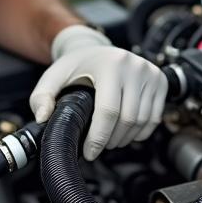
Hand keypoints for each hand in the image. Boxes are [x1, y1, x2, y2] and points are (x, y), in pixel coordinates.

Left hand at [29, 25, 166, 160]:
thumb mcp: (54, 77)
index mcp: (110, 64)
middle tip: (98, 147)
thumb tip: (42, 117)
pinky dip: (140, 132)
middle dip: (111, 140)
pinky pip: (154, 118)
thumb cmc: (76, 66)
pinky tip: (125, 132)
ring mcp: (150, 73)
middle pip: (127, 119)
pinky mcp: (160, 81)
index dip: (99, 137)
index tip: (90, 153)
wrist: (96, 49)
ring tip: (110, 140)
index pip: (109, 110)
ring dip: (126, 138)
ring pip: (142, 121)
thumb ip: (41, 97)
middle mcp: (134, 66)